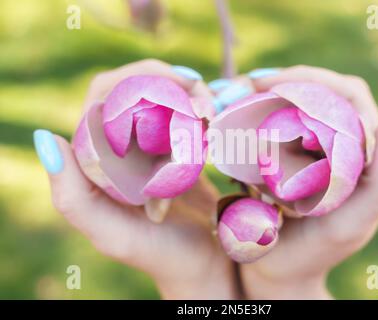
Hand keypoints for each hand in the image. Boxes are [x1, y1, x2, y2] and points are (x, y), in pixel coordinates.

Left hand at [35, 60, 237, 298]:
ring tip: (213, 108)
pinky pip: (188, 118)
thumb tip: (46, 138)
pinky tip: (216, 119)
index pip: (104, 97)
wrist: (201, 264)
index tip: (174, 84)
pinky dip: (203, 111)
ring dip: (191, 93)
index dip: (135, 79)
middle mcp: (122, 147)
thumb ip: (71, 195)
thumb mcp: (110, 233)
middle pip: (138, 89)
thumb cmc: (157, 253)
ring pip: (167, 98)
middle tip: (200, 92)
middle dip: (170, 82)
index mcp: (97, 159)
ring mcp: (153, 147)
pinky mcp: (179, 152)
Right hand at [239, 66, 377, 298]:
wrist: (277, 272)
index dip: (311, 79)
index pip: (346, 95)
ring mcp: (311, 150)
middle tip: (242, 85)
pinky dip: (252, 114)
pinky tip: (231, 114)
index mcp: (362, 154)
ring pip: (292, 103)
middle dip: (280, 81)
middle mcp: (339, 146)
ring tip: (232, 93)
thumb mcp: (351, 224)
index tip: (268, 83)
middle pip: (316, 91)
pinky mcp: (288, 160)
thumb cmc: (313, 253)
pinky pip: (272, 125)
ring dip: (263, 92)